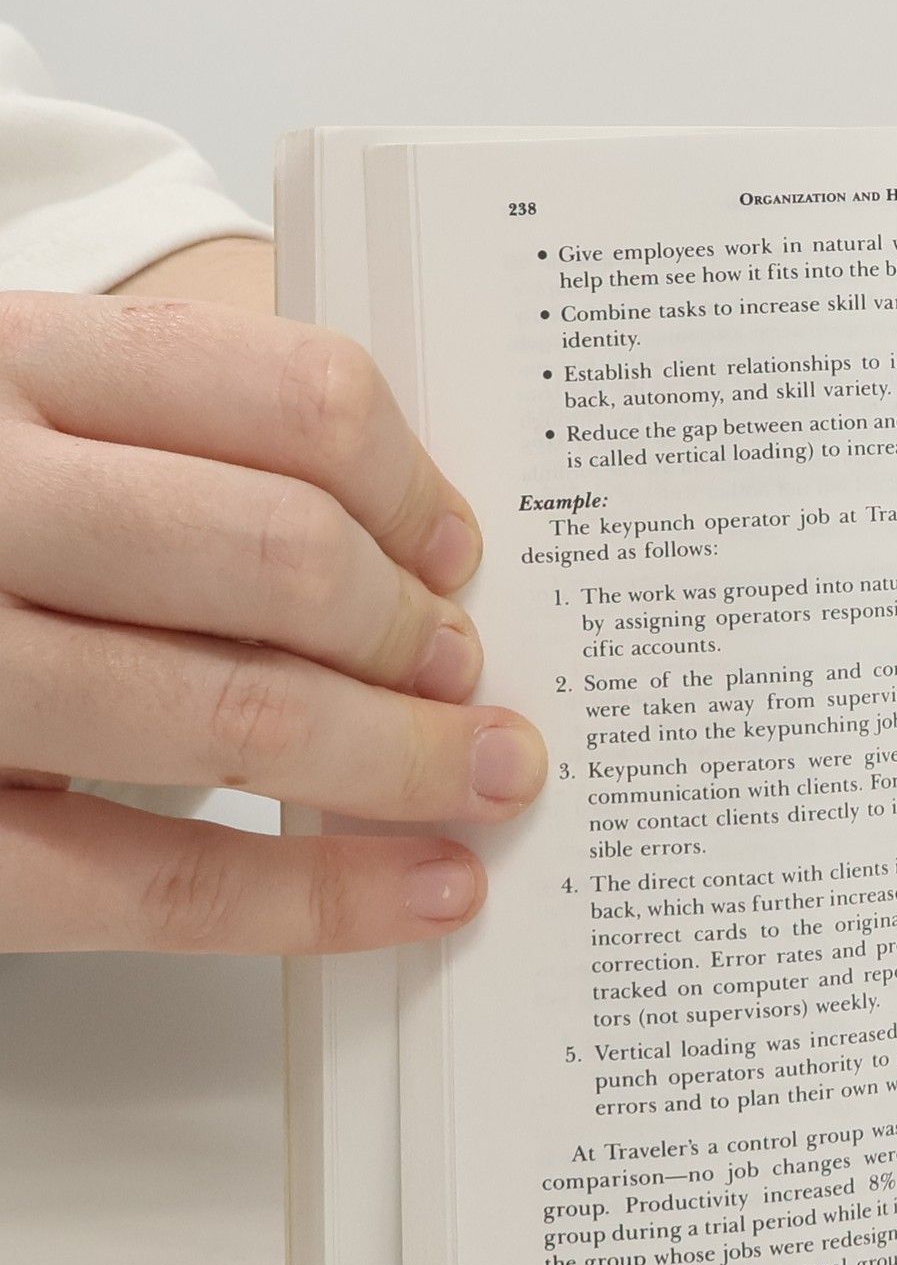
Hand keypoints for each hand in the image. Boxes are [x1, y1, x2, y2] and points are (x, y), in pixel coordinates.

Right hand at [0, 287, 547, 953]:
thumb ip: (202, 462)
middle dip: (411, 631)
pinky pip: (166, 884)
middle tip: (464, 674)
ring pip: (238, 715)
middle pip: (279, 553)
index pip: (289, 397)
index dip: (410, 487)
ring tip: (481, 775)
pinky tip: (430, 892)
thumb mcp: (51, 442)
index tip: (455, 555)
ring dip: (403, 758)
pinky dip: (327, 897)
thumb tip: (434, 573)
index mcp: (14, 367)